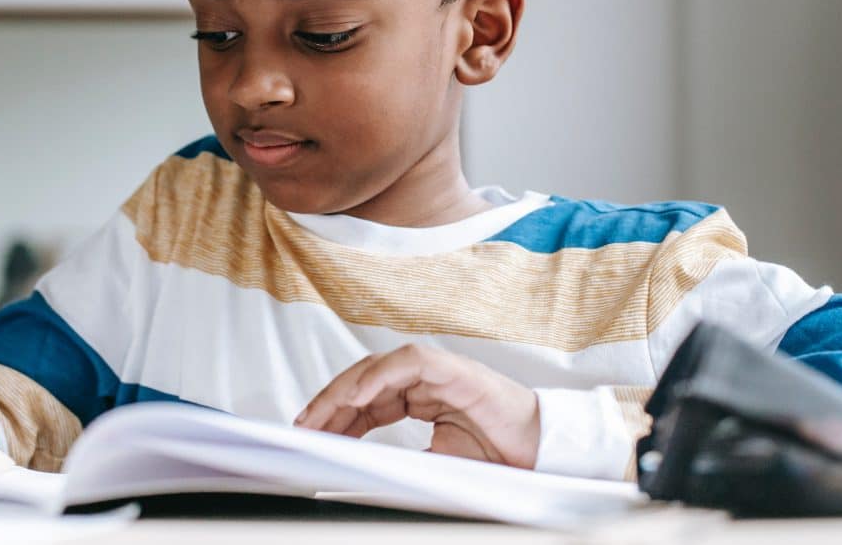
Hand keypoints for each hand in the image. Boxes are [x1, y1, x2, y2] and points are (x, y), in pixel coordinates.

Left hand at [294, 344, 539, 468]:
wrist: (538, 452)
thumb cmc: (495, 457)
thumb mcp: (436, 465)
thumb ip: (402, 463)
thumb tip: (363, 478)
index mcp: (418, 397)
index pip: (366, 399)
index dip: (337, 414)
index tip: (311, 433)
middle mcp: (422, 379)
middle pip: (364, 380)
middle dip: (331, 402)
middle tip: (303, 426)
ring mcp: (436, 371)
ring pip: (378, 367)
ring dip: (345, 390)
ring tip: (320, 415)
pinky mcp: (451, 368)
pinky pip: (407, 363)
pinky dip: (379, 377)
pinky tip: (357, 398)